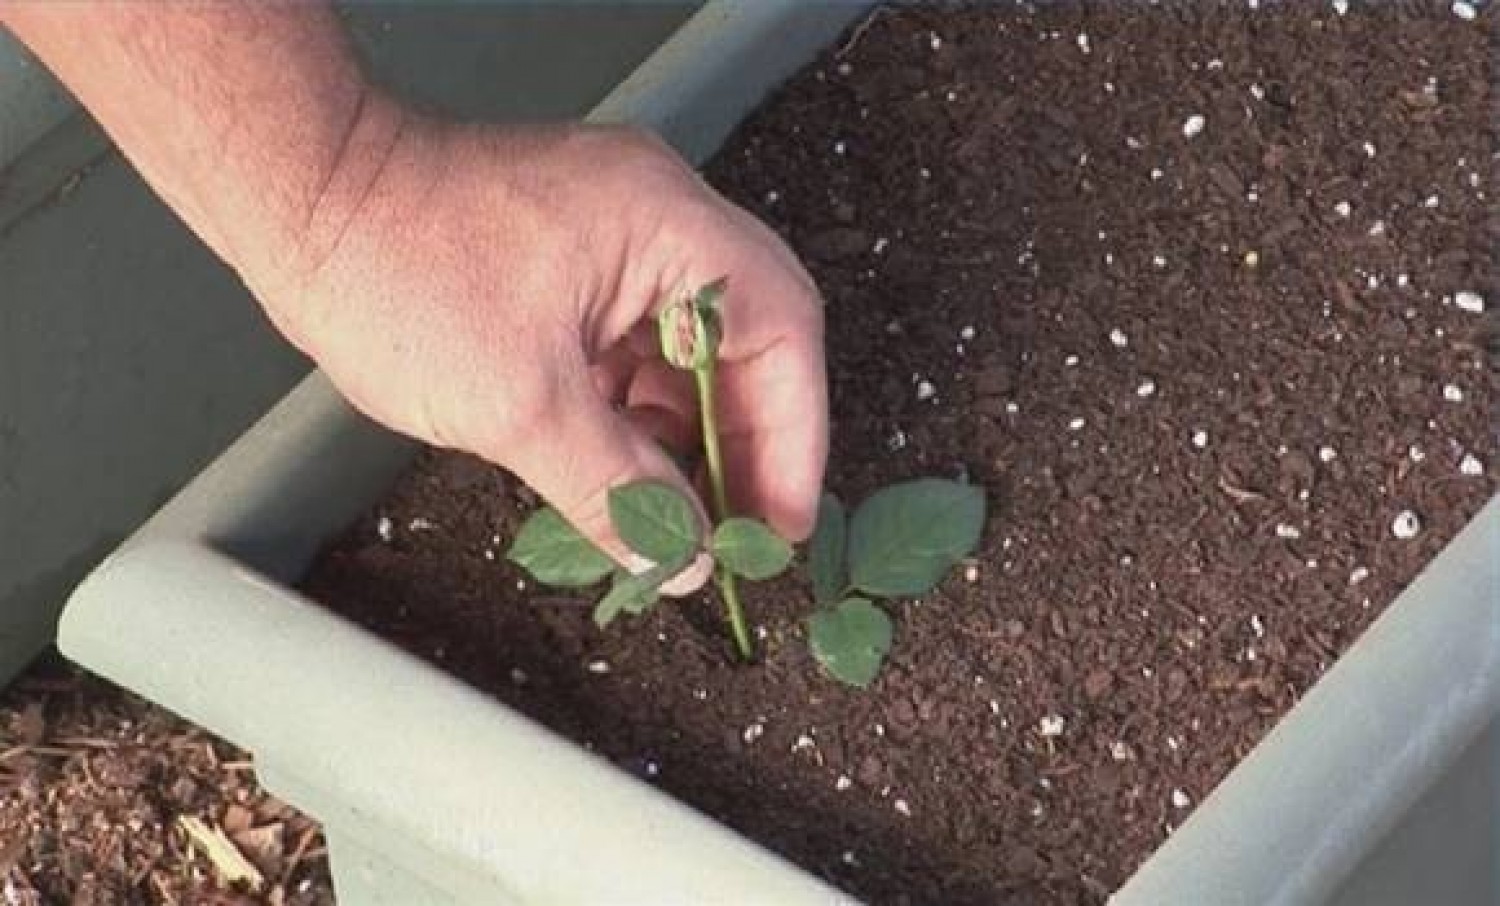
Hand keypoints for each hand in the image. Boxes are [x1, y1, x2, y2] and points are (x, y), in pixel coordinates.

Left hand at [259, 111, 828, 589]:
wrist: (302, 202)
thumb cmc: (390, 265)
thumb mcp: (518, 405)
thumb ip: (615, 489)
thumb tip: (677, 554)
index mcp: (667, 223)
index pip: (780, 330)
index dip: (793, 438)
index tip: (778, 522)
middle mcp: (658, 216)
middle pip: (750, 340)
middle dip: (747, 445)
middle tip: (736, 534)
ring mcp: (619, 236)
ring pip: (693, 351)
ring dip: (691, 436)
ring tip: (679, 519)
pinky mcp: (579, 262)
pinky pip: (639, 345)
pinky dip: (641, 412)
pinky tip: (629, 473)